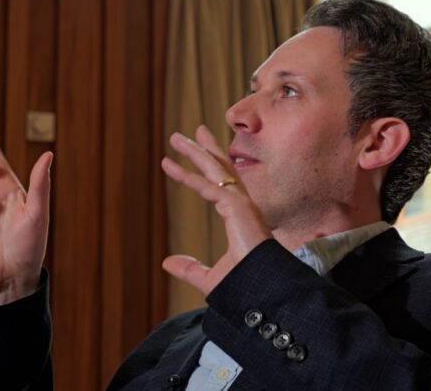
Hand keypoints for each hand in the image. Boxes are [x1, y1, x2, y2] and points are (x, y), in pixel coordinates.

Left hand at [161, 125, 271, 295]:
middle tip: (187, 133)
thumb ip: (190, 269)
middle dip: (204, 150)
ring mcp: (244, 207)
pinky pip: (211, 189)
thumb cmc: (246, 288)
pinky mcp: (240, 211)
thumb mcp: (210, 279)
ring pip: (217, 171)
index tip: (181, 160)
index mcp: (240, 218)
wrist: (264, 296)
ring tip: (175, 138)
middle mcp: (243, 208)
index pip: (220, 187)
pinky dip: (191, 179)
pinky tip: (172, 168)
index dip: (201, 171)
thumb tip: (167, 263)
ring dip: (195, 152)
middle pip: (222, 170)